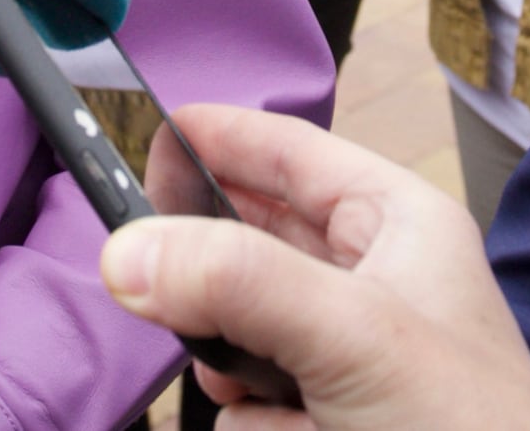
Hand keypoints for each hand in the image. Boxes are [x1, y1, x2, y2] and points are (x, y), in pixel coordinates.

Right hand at [97, 104, 529, 430]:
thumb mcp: (351, 335)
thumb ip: (239, 283)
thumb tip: (129, 252)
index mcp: (400, 226)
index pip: (294, 153)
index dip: (221, 137)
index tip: (146, 129)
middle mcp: (374, 284)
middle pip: (253, 248)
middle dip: (214, 279)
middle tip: (156, 278)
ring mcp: (351, 363)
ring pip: (239, 341)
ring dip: (242, 379)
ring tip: (281, 404)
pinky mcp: (333, 423)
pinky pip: (254, 415)